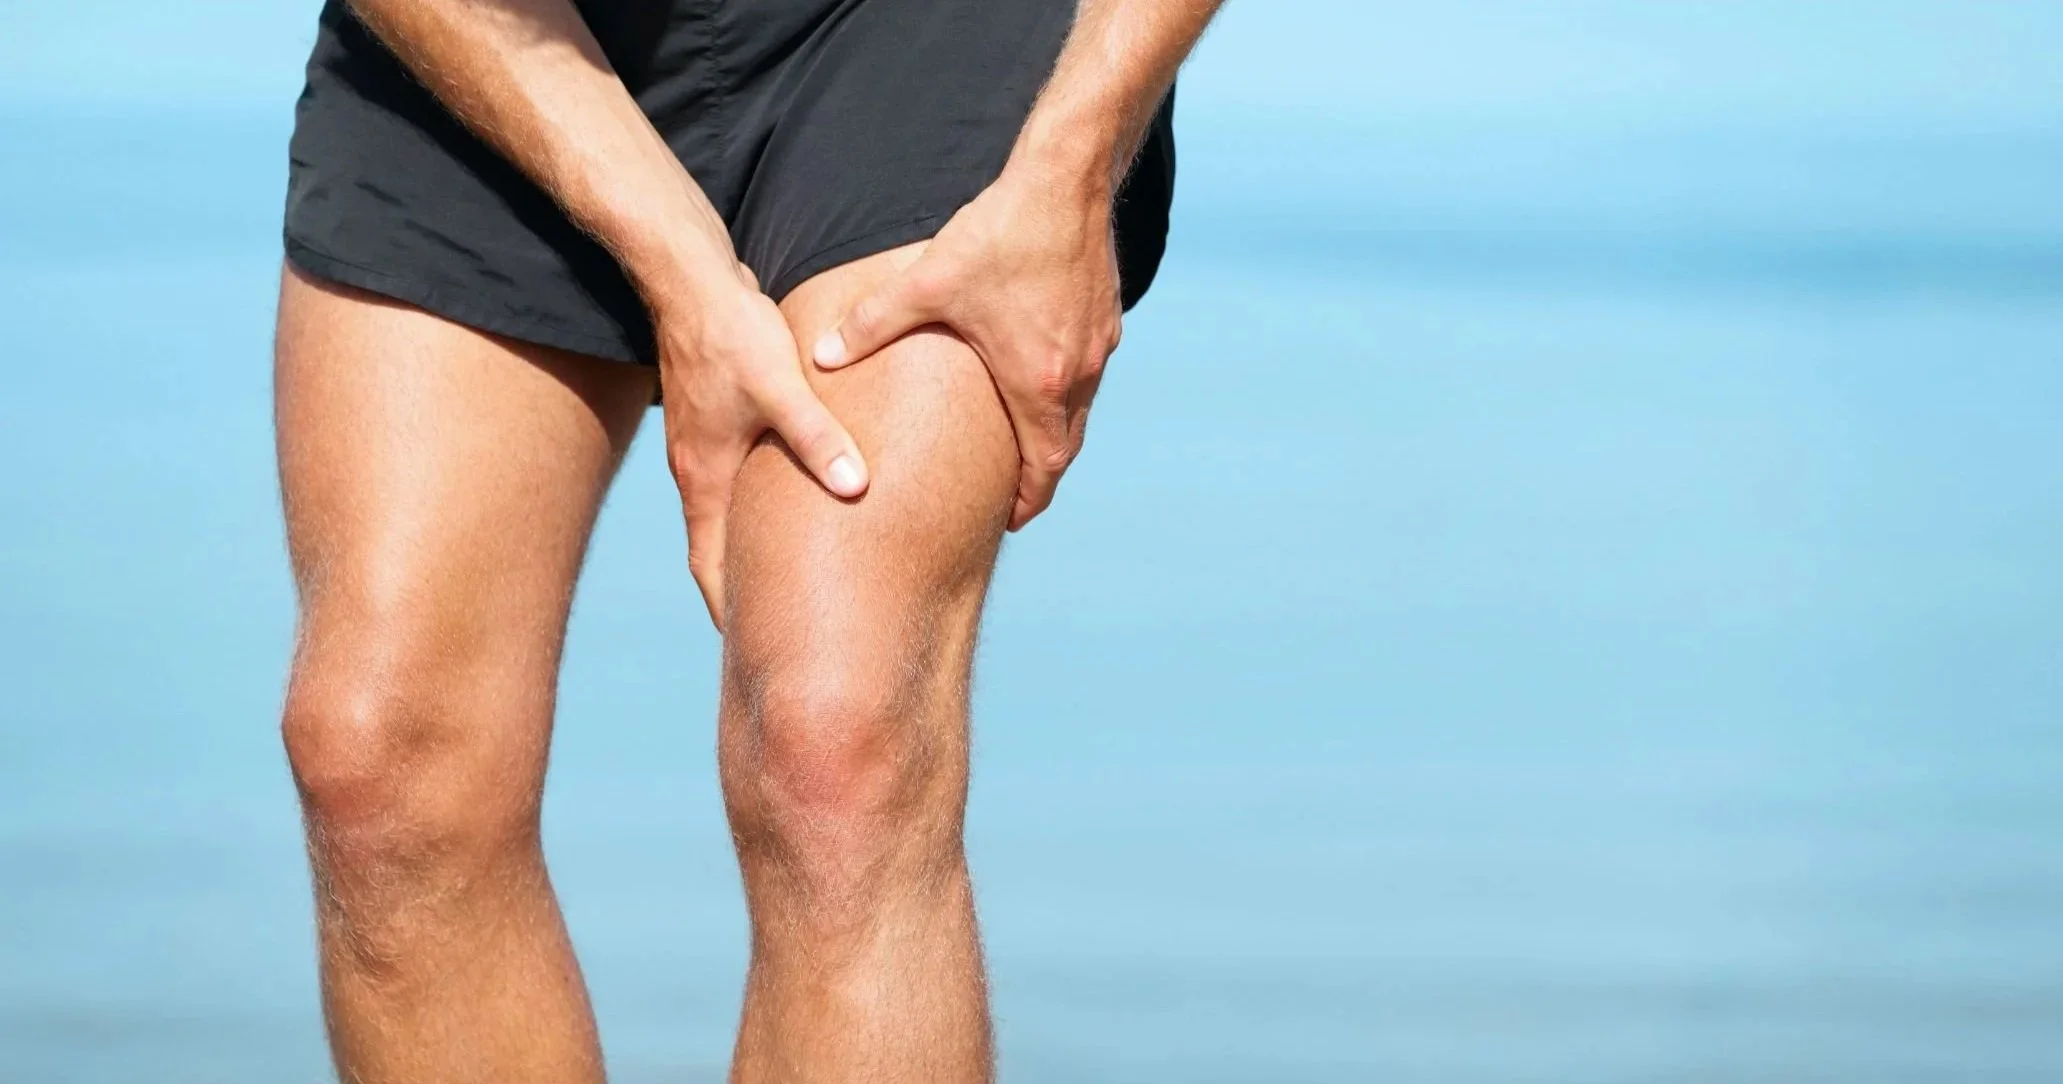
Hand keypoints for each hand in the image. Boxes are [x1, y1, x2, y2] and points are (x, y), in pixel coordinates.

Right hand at [659, 267, 868, 627]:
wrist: (688, 277)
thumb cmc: (730, 332)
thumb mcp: (780, 386)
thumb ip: (819, 437)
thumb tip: (858, 490)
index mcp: (706, 478)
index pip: (711, 566)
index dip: (731, 611)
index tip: (753, 652)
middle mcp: (699, 470)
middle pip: (716, 551)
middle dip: (743, 592)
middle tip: (778, 630)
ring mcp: (704, 445)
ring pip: (727, 516)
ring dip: (750, 549)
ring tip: (788, 579)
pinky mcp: (717, 419)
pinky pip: (736, 479)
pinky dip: (757, 506)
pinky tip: (792, 503)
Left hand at [812, 163, 1120, 529]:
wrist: (1066, 180)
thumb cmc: (1000, 232)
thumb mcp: (928, 281)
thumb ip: (871, 323)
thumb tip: (820, 356)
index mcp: (1036, 381)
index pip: (1041, 470)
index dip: (1024, 503)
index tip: (1005, 521)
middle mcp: (1077, 375)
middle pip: (1064, 452)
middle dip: (1038, 481)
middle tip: (1010, 501)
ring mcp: (1098, 348)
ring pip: (1079, 415)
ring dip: (1052, 438)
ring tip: (1020, 450)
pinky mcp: (1106, 322)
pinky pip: (1087, 378)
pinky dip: (1064, 396)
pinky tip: (1037, 382)